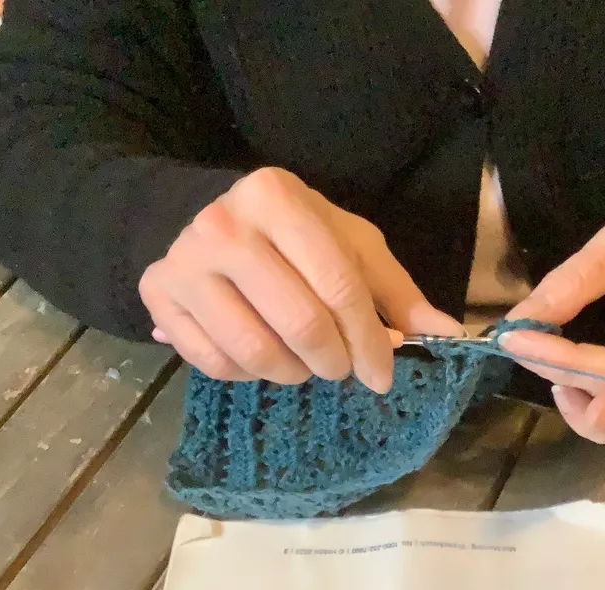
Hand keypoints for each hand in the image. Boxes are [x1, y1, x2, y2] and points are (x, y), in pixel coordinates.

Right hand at [140, 167, 462, 392]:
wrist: (202, 220)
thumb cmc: (292, 235)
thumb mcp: (349, 245)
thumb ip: (395, 289)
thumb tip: (446, 333)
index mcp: (278, 197)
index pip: (340, 287)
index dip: (370, 342)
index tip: (382, 377)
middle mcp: (223, 225)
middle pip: (301, 324)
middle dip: (334, 363)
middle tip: (341, 369)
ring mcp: (183, 262)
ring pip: (256, 353)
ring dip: (292, 373)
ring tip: (303, 363)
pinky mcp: (158, 296)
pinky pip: (215, 364)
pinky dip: (248, 375)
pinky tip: (260, 356)